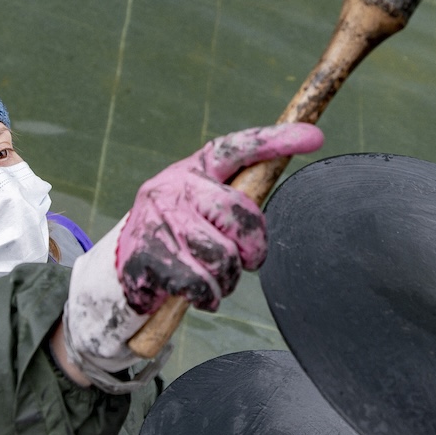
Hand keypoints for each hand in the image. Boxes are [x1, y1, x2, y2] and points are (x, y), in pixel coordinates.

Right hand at [115, 124, 324, 313]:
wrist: (120, 269)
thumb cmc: (178, 234)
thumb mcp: (200, 205)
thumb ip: (232, 199)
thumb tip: (281, 181)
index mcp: (193, 170)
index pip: (236, 148)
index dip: (276, 141)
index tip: (315, 137)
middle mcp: (174, 187)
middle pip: (239, 215)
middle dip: (253, 247)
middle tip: (248, 261)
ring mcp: (159, 222)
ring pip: (224, 257)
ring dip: (227, 279)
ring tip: (215, 278)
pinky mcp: (149, 258)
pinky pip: (201, 285)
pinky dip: (208, 297)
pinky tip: (197, 293)